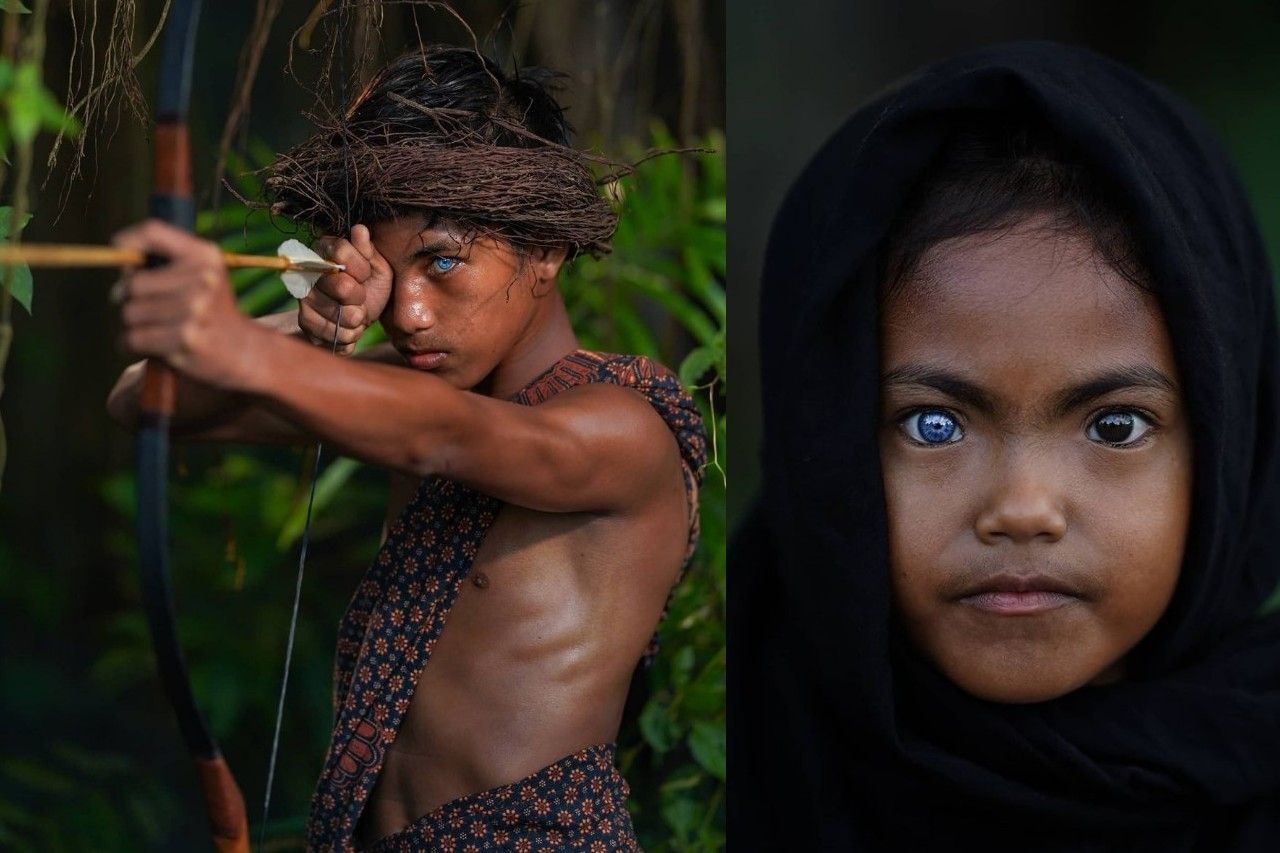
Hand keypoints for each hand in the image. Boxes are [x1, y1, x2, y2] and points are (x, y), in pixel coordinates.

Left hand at [112, 219, 261, 388]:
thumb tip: (120, 268)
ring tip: (158, 329)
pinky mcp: (185, 338)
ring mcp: (195, 309)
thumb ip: (165, 262)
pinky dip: (132, 345)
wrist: (245, 352)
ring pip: (130, 313)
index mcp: (206, 256)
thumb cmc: (212, 311)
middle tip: (150, 309)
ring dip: (134, 325)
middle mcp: (203, 278)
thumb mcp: (201, 275)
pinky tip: (153, 346)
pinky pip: (133, 338)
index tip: (119, 251)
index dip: (128, 240)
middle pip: (132, 283)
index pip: (153, 232)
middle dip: (129, 298)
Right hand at [299, 224, 392, 354]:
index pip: (341, 251)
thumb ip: (368, 250)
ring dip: (355, 319)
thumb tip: (360, 229)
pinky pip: (326, 330)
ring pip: (335, 311)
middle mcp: (308, 270)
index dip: (360, 268)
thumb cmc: (372, 286)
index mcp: (326, 249)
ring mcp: (304, 295)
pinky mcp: (304, 319)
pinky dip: (346, 335)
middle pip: (341, 285)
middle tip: (361, 299)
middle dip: (360, 297)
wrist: (364, 315)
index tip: (366, 275)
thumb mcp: (378, 267)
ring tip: (358, 315)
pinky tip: (350, 328)